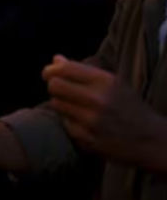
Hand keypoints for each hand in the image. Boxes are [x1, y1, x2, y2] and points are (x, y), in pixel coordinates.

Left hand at [44, 55, 166, 170]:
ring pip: (56, 104)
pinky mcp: (87, 138)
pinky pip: (64, 123)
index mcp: (105, 81)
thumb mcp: (113, 83)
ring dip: (61, 103)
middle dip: (54, 86)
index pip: (64, 68)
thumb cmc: (128, 107)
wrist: (150, 140)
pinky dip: (69, 121)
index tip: (50, 73)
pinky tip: (83, 122)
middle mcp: (98, 99)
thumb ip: (83, 70)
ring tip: (75, 106)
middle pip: (54, 85)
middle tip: (61, 90)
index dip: (51, 70)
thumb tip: (56, 59)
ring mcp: (91, 120)